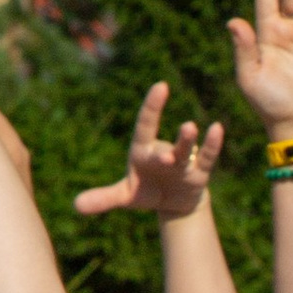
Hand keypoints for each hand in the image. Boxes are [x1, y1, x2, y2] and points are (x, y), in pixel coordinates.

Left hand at [74, 82, 224, 222]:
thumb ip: (103, 197)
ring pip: (186, 149)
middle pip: (166, 145)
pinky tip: (217, 128)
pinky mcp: (199, 173)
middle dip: (167, 144)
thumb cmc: (147, 191)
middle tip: (166, 154)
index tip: (161, 86)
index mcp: (143, 151)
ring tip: (189, 126)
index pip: (146, 125)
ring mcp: (182, 161)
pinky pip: (207, 157)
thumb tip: (75, 206)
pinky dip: (212, 144)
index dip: (152, 106)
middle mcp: (164, 152)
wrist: (172, 203)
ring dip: (187, 140)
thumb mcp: (125, 196)